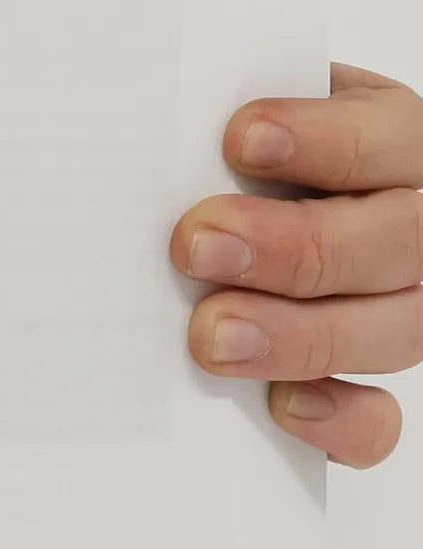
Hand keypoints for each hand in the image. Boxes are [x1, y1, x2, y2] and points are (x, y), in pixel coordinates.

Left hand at [172, 63, 421, 466]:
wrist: (248, 223)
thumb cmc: (238, 167)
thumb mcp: (250, 129)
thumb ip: (227, 129)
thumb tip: (152, 133)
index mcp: (397, 144)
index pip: (385, 137)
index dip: (323, 140)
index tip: (239, 140)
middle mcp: (416, 230)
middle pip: (396, 241)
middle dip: (295, 245)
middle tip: (197, 245)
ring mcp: (405, 312)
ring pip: (394, 332)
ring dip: (298, 335)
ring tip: (211, 335)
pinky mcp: (371, 386)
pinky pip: (379, 420)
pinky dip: (338, 419)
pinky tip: (280, 406)